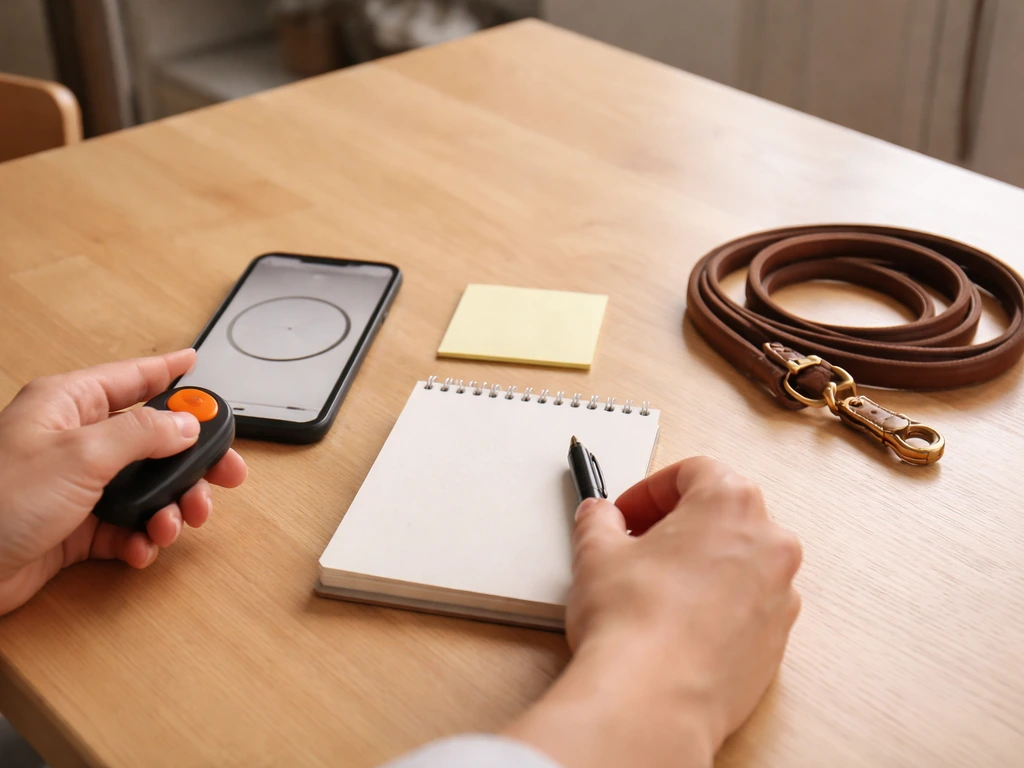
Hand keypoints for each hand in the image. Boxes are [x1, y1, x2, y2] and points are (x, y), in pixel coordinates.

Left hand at [0, 349, 245, 615]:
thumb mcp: (81, 455)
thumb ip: (143, 434)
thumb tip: (187, 423)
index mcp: (68, 405)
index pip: (130, 378)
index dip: (167, 371)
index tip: (196, 363)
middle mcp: (74, 441)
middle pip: (152, 439)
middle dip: (191, 461)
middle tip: (225, 474)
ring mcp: (76, 486)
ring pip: (147, 487)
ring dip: (171, 507)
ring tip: (176, 524)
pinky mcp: (75, 528)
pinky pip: (127, 527)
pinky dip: (142, 538)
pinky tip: (142, 548)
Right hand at [503, 457, 801, 767]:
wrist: (653, 699)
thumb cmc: (634, 623)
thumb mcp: (596, 552)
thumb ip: (598, 520)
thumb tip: (598, 515)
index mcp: (731, 503)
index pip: (694, 471)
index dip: (650, 489)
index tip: (626, 512)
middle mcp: (769, 543)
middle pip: (723, 513)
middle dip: (677, 525)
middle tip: (636, 545)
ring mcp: (780, 595)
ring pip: (739, 562)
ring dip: (699, 565)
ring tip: (653, 589)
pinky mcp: (777, 641)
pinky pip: (747, 607)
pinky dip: (716, 606)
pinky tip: (674, 625)